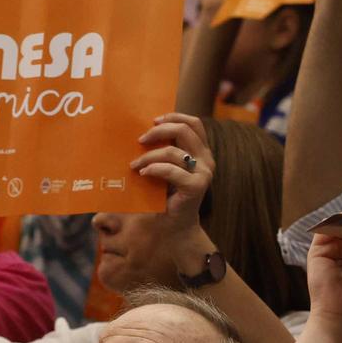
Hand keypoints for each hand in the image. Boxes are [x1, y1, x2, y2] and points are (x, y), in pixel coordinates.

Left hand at [130, 113, 215, 264]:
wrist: (174, 226)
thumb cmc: (166, 196)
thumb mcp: (166, 168)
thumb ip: (163, 150)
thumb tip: (141, 131)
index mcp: (202, 151)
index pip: (194, 123)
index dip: (174, 116)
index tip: (153, 120)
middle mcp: (206, 160)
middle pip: (184, 130)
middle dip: (159, 131)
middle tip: (140, 140)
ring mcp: (203, 173)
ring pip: (173, 151)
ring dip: (149, 156)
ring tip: (135, 165)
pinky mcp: (196, 186)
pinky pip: (172, 170)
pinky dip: (154, 169)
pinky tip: (142, 173)